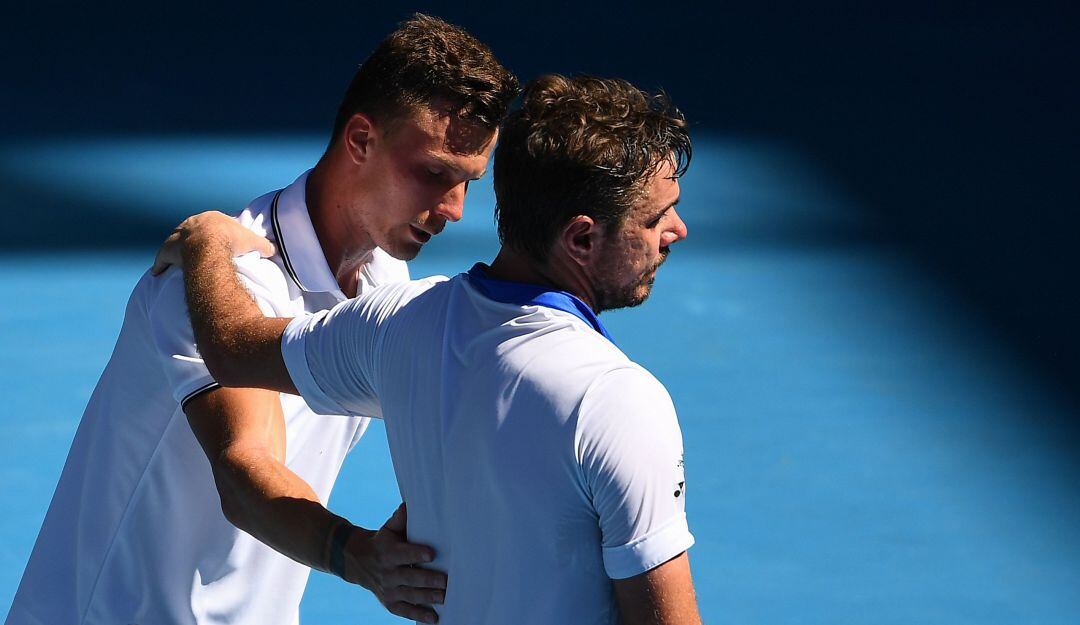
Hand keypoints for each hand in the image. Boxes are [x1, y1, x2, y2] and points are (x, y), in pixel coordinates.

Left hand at [151, 210, 275, 275]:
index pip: (212, 224)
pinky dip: (160, 264)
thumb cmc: (233, 242)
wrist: (211, 246)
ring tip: (177, 259)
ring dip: (174, 250)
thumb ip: (264, 245)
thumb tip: (273, 250)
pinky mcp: (168, 250)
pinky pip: (162, 257)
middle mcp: (191, 223)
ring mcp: (177, 236)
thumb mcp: (254, 242)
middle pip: (191, 230)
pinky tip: (157, 272)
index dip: (215, 233)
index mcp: (211, 218)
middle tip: (197, 251)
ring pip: (174, 242)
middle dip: (193, 239)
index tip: (218, 241)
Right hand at [347, 504, 446, 622]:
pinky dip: (418, 615)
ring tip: (444, 597)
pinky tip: (434, 618)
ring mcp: (388, 590)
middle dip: (427, 579)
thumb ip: (400, 519)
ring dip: (427, 597)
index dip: (416, 554)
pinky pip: (404, 611)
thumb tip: (409, 505)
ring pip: (410, 595)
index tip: (431, 554)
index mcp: (388, 553)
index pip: (404, 554)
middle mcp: (387, 573)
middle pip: (409, 577)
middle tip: (446, 581)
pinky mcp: (389, 602)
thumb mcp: (388, 529)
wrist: (358, 561)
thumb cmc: (383, 542)